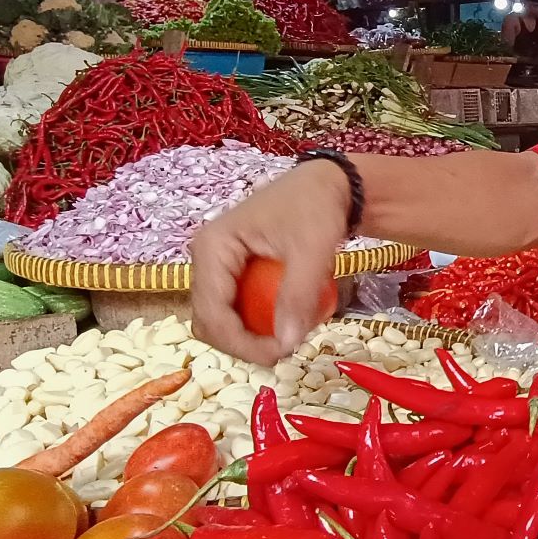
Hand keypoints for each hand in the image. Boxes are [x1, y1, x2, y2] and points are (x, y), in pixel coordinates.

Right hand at [189, 161, 350, 364]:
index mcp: (212, 247)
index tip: (281, 354)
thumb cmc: (317, 207)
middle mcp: (206, 257)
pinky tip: (288, 322)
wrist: (330, 184)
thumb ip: (298, 294)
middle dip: (243, 343)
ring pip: (221, 318)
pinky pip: (237, 309)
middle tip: (286, 350)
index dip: (242, 343)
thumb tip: (287, 342)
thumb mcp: (312, 249)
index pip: (212, 313)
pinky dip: (258, 323)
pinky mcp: (234, 272)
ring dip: (251, 336)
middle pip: (210, 320)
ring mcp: (218, 265)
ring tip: (289, 337)